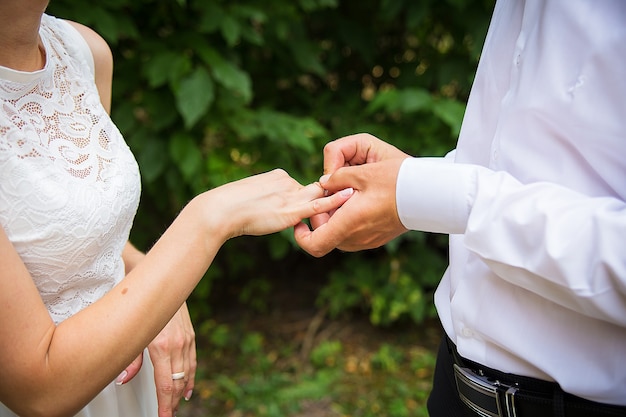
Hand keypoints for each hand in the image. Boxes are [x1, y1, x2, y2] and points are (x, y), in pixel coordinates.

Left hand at [114, 304, 194, 416]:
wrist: (159, 280)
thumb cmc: (141, 303)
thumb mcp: (131, 331)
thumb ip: (130, 359)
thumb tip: (124, 379)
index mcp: (161, 346)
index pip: (166, 385)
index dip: (165, 405)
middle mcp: (178, 344)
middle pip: (178, 382)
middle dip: (173, 402)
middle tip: (167, 415)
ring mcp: (186, 339)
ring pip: (187, 374)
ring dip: (182, 392)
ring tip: (176, 407)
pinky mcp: (190, 334)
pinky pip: (193, 361)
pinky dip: (191, 377)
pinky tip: (188, 388)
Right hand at [196, 168, 354, 241]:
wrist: (220, 211)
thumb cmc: (230, 209)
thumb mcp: (253, 199)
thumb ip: (269, 200)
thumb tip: (274, 208)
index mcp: (279, 176)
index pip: (302, 186)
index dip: (314, 193)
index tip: (331, 193)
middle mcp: (287, 182)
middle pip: (315, 188)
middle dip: (334, 190)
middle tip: (358, 191)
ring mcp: (289, 195)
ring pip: (319, 195)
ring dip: (339, 195)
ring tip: (362, 193)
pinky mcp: (290, 210)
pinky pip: (317, 205)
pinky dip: (334, 201)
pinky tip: (350, 198)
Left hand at [294, 134, 410, 256]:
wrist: (429, 193)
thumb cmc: (396, 179)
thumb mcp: (362, 171)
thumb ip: (335, 177)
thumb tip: (323, 182)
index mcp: (348, 222)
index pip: (313, 244)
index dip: (300, 235)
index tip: (300, 220)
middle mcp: (356, 237)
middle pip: (325, 234)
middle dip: (320, 215)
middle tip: (327, 192)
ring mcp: (368, 241)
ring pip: (339, 234)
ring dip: (335, 217)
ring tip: (345, 193)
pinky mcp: (377, 238)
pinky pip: (353, 233)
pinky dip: (348, 219)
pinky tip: (359, 200)